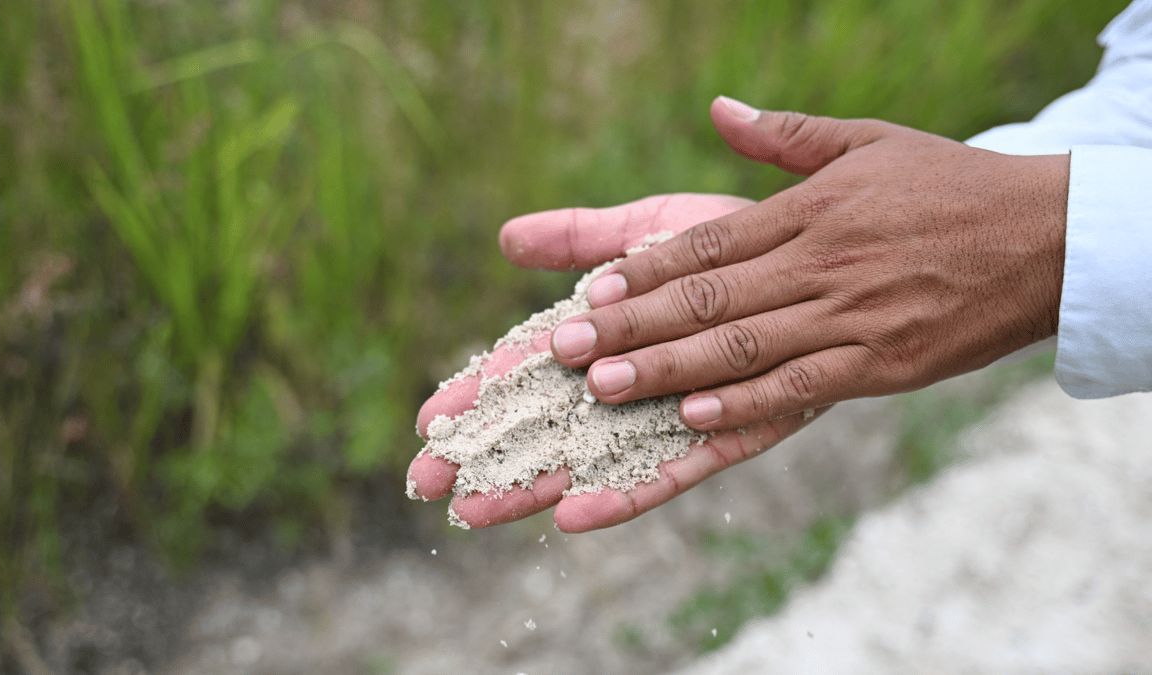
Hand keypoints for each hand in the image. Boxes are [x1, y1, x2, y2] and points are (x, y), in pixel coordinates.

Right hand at [408, 193, 825, 530]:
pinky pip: (674, 470)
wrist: (828, 251)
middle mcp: (634, 381)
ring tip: (477, 511)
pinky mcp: (729, 431)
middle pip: (546, 422)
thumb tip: (505, 237)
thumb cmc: (734, 238)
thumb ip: (582, 235)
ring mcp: (677, 410)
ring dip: (535, 484)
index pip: (527, 367)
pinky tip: (575, 515)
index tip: (429, 418)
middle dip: (487, 453)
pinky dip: (626, 493)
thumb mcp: (649, 226)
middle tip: (427, 480)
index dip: (478, 390)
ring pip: (594, 456)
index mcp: (608, 335)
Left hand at [549, 96, 1068, 430]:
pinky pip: (803, 387)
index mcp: (810, 211)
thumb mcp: (869, 142)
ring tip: (606, 389)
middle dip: (632, 327)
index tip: (588, 292)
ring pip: (744, 348)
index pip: (708, 244)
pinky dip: (748, 404)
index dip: (642, 270)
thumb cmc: (949, 186)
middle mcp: (820, 264)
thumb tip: (720, 110)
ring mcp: (850, 318)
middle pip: (709, 299)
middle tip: (568, 349)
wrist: (1048, 237)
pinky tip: (695, 417)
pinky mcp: (882, 364)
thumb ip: (788, 135)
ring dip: (670, 371)